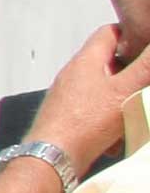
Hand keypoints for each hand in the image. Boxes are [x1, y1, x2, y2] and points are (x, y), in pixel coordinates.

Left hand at [32, 21, 149, 168]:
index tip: (147, 47)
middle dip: (132, 79)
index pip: (109, 33)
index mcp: (86, 61)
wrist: (52, 159)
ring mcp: (68, 98)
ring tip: (131, 122)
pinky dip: (110, 126)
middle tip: (143, 88)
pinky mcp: (67, 119)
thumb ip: (145, 66)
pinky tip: (114, 143)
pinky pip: (96, 116)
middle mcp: (73, 76)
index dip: (131, 35)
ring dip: (123, 107)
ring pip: (106, 95)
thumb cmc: (86, 123)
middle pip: (110, 66)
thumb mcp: (125, 90)